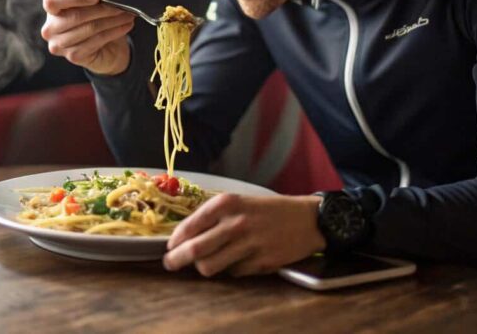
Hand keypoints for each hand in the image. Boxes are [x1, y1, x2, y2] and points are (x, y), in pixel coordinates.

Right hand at [39, 0, 135, 75]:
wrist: (107, 48)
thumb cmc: (96, 20)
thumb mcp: (93, 2)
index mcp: (52, 9)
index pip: (53, 0)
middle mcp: (50, 28)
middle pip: (76, 16)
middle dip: (102, 10)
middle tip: (121, 8)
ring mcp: (60, 44)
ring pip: (89, 28)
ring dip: (112, 21)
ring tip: (128, 16)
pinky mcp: (73, 56)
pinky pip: (96, 41)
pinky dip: (114, 32)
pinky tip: (125, 27)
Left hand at [163, 193, 325, 276]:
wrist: (307, 218)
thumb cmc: (267, 210)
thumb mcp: (239, 202)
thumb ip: (213, 217)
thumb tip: (184, 237)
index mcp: (227, 204)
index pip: (190, 226)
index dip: (175, 240)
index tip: (170, 247)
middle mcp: (235, 223)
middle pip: (194, 250)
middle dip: (176, 260)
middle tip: (170, 263)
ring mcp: (248, 245)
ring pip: (209, 267)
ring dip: (203, 268)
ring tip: (206, 263)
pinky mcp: (260, 263)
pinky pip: (232, 273)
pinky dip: (230, 270)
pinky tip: (237, 260)